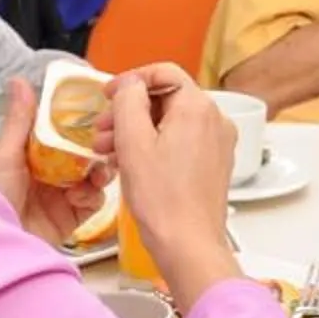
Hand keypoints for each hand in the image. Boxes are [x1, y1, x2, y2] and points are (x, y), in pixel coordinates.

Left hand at [0, 81, 111, 245]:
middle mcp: (46, 174)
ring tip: (97, 171)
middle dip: (96, 147)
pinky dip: (92, 195)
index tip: (95, 111)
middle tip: (105, 141)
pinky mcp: (69, 218)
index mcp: (28, 155)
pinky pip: (92, 201)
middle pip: (81, 153)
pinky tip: (79, 195)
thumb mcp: (4, 154)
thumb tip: (20, 81)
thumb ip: (19, 120)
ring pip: (92, 176)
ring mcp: (58, 197)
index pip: (60, 132)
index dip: (78, 122)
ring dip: (99, 170)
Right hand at [97, 64, 239, 302]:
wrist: (188, 245)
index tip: (108, 96)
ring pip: (171, 122)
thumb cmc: (162, 200)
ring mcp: (216, 144)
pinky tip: (130, 164)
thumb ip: (129, 101)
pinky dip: (154, 146)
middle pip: (166, 98)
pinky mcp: (213, 165)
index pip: (163, 72)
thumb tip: (130, 84)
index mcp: (197, 108)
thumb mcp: (133, 142)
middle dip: (129, 111)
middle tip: (101, 129)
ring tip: (108, 151)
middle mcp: (214, 120)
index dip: (130, 80)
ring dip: (137, 130)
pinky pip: (180, 142)